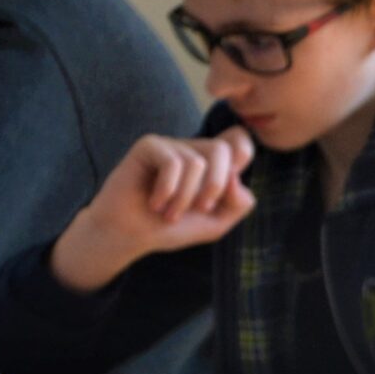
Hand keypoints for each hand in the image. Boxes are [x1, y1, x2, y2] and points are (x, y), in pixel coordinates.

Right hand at [52, 131, 257, 291]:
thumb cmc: (171, 228)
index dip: (243, 151)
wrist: (131, 235)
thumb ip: (240, 203)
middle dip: (215, 186)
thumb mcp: (216, 223)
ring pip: (196, 162)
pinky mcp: (149, 146)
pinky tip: (155, 203)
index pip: (239, 138)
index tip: (233, 176)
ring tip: (169, 214)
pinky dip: (167, 190)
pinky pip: (172, 163)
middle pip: (223, 149)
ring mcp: (170, 146)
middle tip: (200, 209)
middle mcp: (193, 150)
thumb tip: (237, 176)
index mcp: (213, 165)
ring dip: (185, 197)